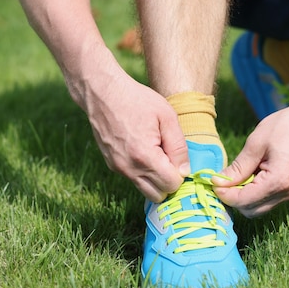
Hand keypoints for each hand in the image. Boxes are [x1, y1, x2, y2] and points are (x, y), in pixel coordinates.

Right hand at [82, 66, 189, 201]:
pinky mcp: (112, 165)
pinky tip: (145, 150)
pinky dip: (144, 172)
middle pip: (158, 195)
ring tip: (158, 153)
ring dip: (156, 178)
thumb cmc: (137, 100)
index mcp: (144, 156)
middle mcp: (129, 168)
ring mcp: (118, 168)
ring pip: (145, 190)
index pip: (171, 185)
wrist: (103, 93)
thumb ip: (179, 146)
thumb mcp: (167, 116)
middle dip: (169, 181)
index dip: (180, 173)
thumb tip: (185, 171)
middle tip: (170, 157)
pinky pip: (134, 179)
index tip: (177, 155)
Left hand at [214, 98, 288, 216]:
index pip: (243, 201)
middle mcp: (287, 192)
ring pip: (261, 208)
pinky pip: (271, 199)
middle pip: (251, 211)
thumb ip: (238, 167)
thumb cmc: (288, 125)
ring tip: (239, 174)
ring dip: (246, 197)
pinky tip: (253, 174)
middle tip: (224, 179)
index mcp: (278, 181)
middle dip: (234, 199)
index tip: (213, 180)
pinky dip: (257, 193)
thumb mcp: (257, 142)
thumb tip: (218, 181)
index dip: (224, 193)